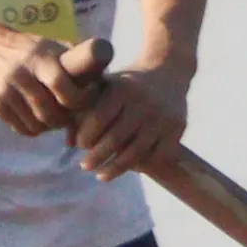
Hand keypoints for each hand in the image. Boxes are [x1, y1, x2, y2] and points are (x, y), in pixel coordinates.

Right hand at [0, 27, 97, 134]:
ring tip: (57, 120)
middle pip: (50, 111)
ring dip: (51, 127)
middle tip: (71, 117)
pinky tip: (39, 122)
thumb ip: (76, 60)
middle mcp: (20, 75)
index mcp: (39, 59)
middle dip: (65, 119)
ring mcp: (4, 91)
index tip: (83, 102)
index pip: (61, 84)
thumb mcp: (51, 46)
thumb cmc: (29, 48)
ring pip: (36, 124)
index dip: (77, 99)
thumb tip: (106, 77)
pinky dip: (34, 129)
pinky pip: (20, 128)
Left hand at [67, 50, 193, 178]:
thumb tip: (68, 143)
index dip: (86, 136)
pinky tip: (129, 168)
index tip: (79, 146)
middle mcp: (144, 103)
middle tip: (84, 166)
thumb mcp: (105, 86)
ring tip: (101, 176)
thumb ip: (84, 110)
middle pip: (115, 139)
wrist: (168, 70)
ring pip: (136, 152)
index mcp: (123, 90)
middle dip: (97, 156)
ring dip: (116, 168)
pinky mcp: (178, 128)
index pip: (99, 119)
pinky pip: (158, 154)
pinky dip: (143, 163)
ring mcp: (163, 117)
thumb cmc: (126, 84)